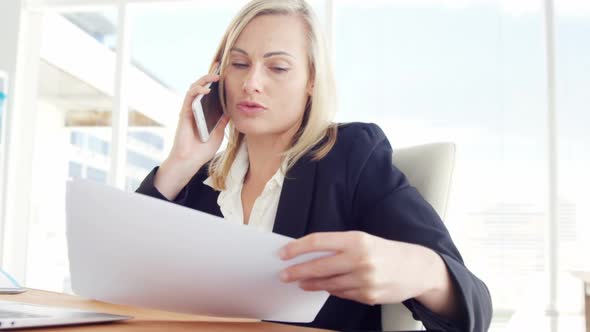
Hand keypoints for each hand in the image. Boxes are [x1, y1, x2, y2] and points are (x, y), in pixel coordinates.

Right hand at [154, 63, 229, 198]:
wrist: (190, 161)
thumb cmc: (202, 149)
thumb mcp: (218, 133)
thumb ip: (222, 121)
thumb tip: (231, 110)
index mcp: (205, 113)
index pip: (211, 94)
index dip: (216, 84)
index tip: (226, 74)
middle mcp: (196, 109)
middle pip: (202, 88)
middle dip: (210, 77)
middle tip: (221, 70)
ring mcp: (189, 110)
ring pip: (194, 89)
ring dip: (203, 80)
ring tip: (214, 76)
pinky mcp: (184, 113)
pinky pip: (189, 98)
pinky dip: (197, 91)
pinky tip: (206, 90)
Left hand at [278, 231, 441, 305]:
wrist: (416, 268)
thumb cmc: (384, 251)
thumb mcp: (363, 240)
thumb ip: (337, 247)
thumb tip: (308, 255)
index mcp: (356, 239)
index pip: (318, 242)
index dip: (297, 248)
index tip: (283, 253)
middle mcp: (359, 259)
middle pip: (318, 266)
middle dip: (296, 271)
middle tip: (283, 274)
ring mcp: (364, 280)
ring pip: (327, 284)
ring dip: (310, 284)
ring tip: (299, 282)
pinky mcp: (368, 296)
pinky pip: (341, 294)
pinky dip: (331, 290)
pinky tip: (324, 287)